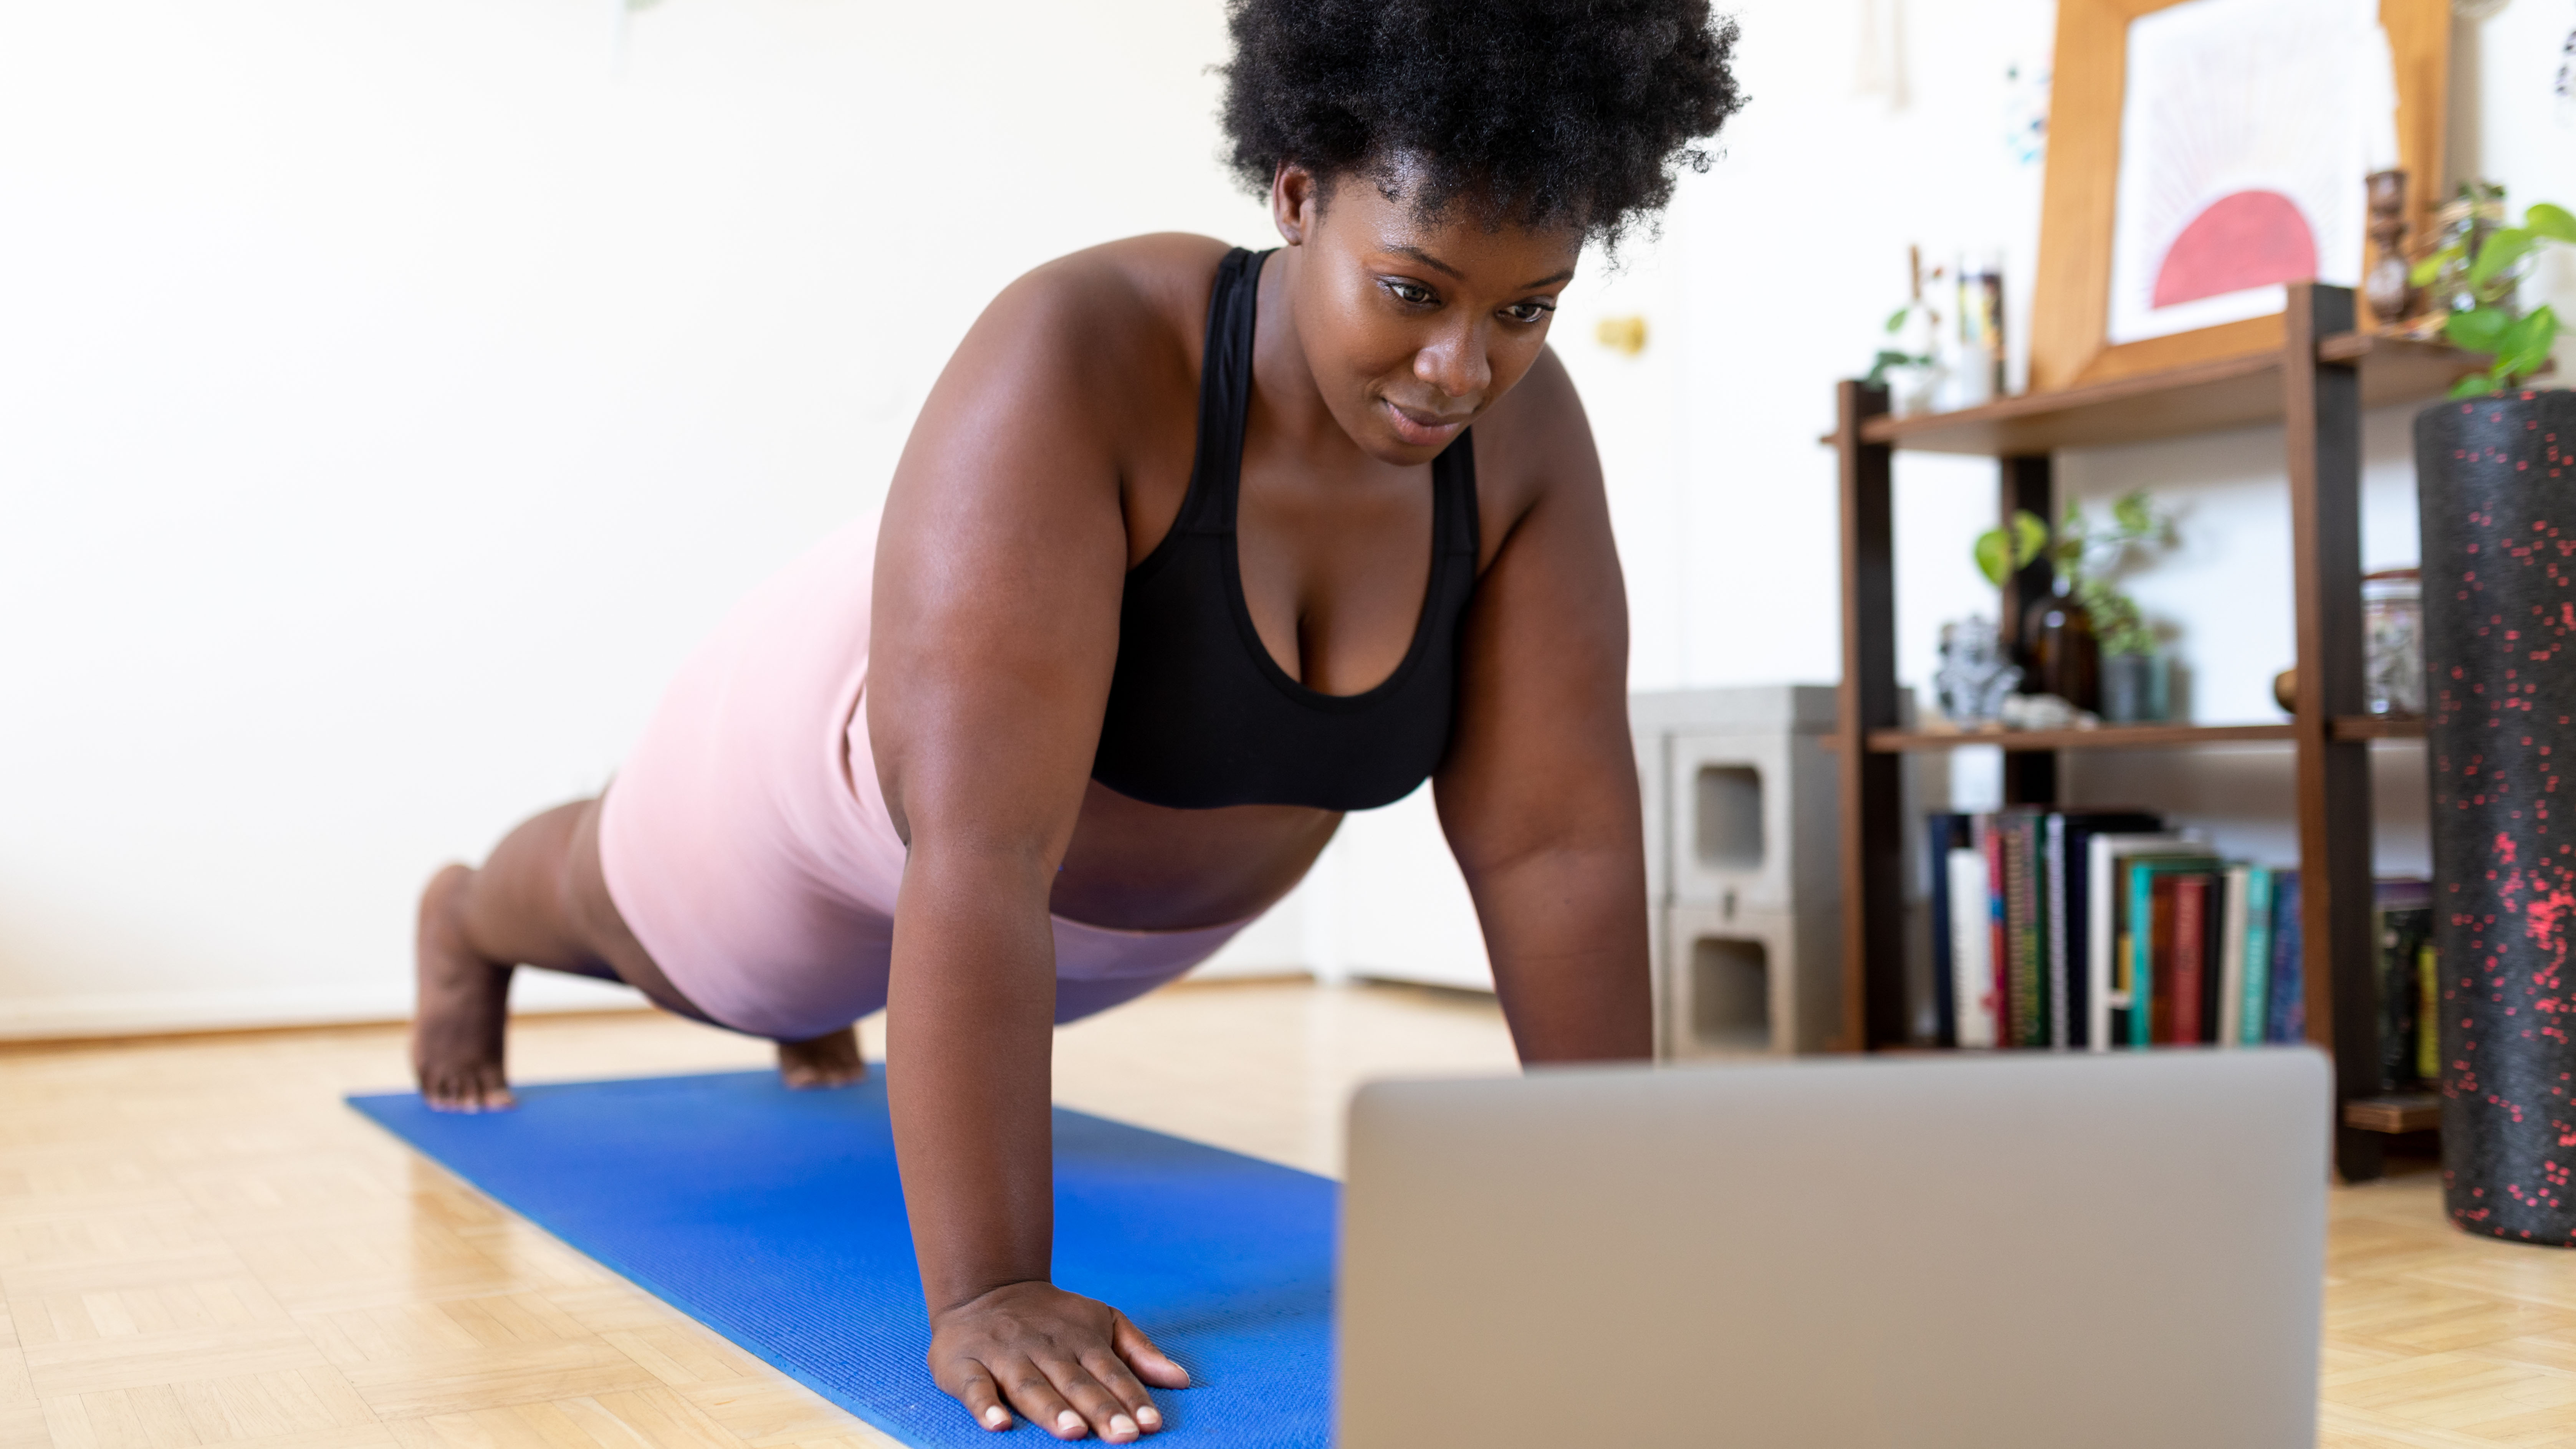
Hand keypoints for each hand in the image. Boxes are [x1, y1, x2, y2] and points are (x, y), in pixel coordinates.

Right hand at [928, 1280, 1188, 1439]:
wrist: (984, 1288)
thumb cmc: (1052, 1318)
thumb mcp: (1101, 1321)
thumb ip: (1139, 1352)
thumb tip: (1182, 1379)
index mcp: (1081, 1339)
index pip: (1111, 1372)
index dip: (1131, 1398)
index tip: (1151, 1425)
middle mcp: (1046, 1347)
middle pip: (1076, 1382)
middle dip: (1100, 1409)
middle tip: (1123, 1435)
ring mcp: (1005, 1355)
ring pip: (1032, 1385)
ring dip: (1052, 1409)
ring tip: (1074, 1431)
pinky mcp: (967, 1364)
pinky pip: (975, 1387)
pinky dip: (985, 1406)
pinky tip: (999, 1424)